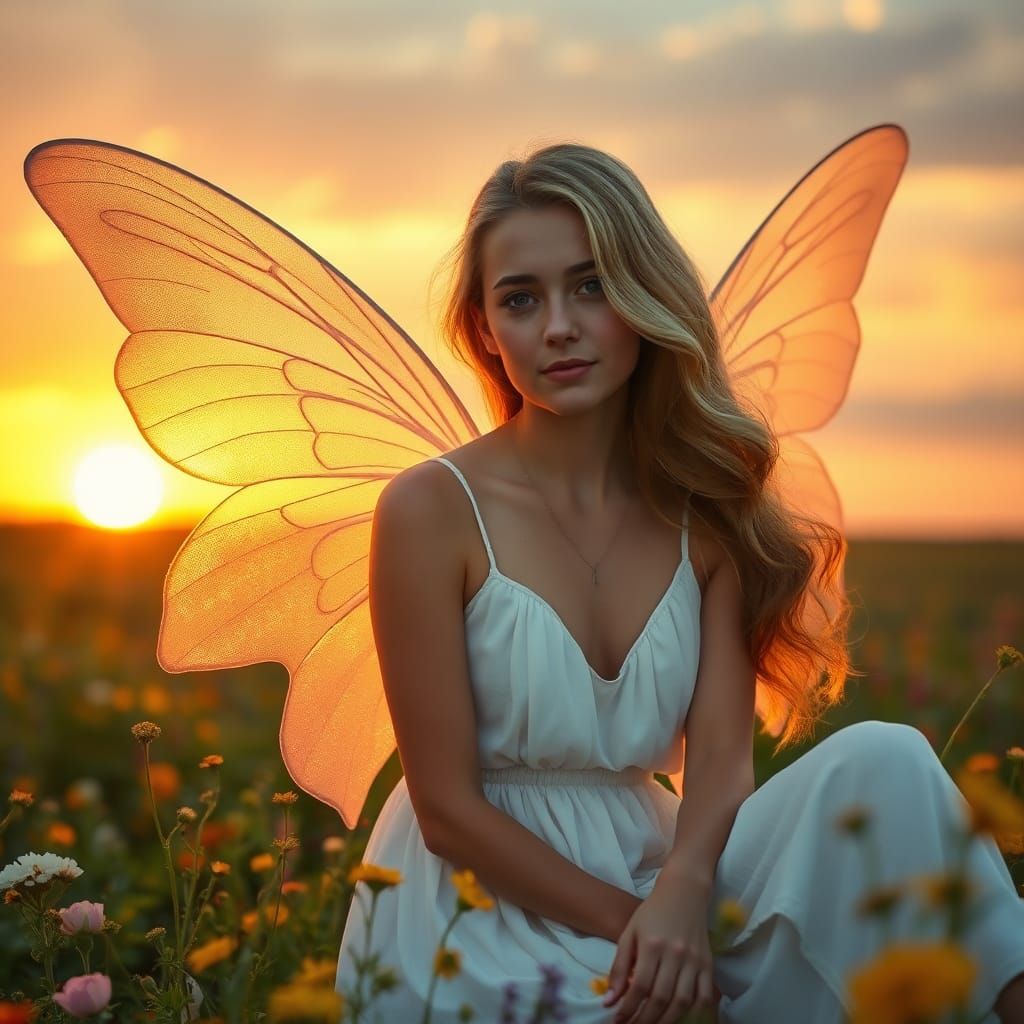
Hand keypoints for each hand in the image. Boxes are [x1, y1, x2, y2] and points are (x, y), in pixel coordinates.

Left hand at [602, 879, 715, 1022]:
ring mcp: (694, 960)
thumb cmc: (652, 912)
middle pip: (660, 997)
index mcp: (652, 944)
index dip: (628, 1008)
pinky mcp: (708, 964)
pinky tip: (680, 1018)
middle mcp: (675, 953)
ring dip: (667, 1020)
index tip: (617, 1019)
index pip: (639, 985)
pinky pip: (705, 996)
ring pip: (683, 1001)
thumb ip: (618, 966)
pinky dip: (694, 1012)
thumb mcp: (629, 932)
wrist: (683, 893)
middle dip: (645, 1019)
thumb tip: (609, 1000)